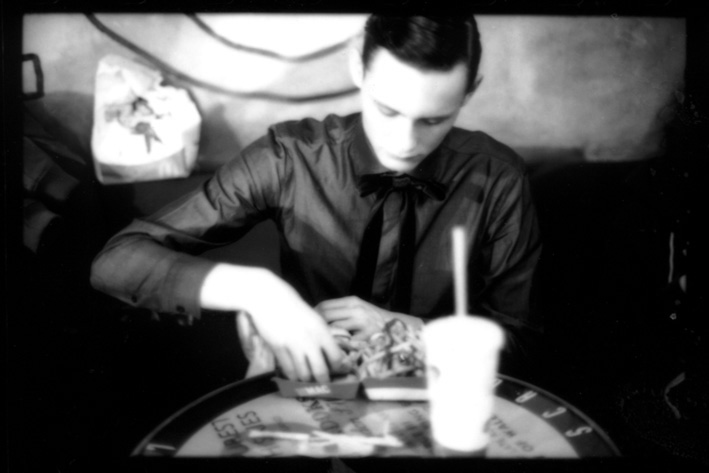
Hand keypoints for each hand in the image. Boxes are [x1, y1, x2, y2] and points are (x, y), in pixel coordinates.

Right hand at [201, 264, 344, 382]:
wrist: (268, 297)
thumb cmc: (292, 305)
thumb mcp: (312, 317)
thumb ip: (320, 334)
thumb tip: (326, 352)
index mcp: (322, 331)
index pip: (336, 357)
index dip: (338, 368)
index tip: (338, 371)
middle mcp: (310, 341)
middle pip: (321, 371)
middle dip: (323, 380)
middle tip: (323, 382)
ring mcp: (293, 346)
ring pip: (304, 374)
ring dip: (306, 379)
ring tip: (307, 378)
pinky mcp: (278, 349)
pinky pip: (288, 370)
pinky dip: (292, 375)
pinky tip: (293, 374)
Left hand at [315, 296, 423, 340]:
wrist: (398, 328)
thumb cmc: (375, 321)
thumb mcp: (359, 310)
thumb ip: (342, 311)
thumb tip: (318, 317)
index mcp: (352, 301)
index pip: (324, 305)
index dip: (313, 315)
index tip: (307, 324)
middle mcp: (356, 309)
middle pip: (325, 315)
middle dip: (315, 326)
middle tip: (310, 337)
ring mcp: (362, 321)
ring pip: (334, 328)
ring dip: (325, 337)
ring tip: (320, 345)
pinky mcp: (367, 335)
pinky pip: (347, 342)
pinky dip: (340, 346)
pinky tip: (336, 352)